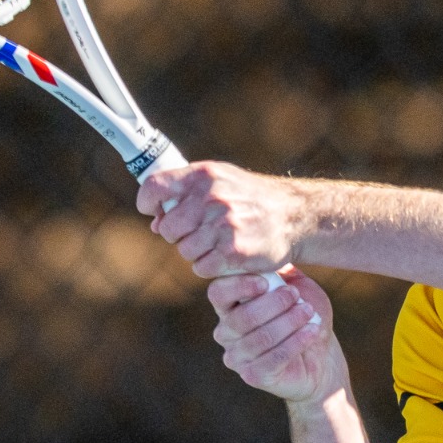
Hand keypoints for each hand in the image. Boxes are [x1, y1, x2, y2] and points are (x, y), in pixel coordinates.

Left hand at [139, 161, 304, 277]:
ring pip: (185, 250)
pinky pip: (202, 267)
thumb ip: (186, 195)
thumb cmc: (251, 198)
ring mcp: (223, 225)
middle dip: (178, 234)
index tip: (154, 211)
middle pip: (168, 228)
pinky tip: (226, 255)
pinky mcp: (234, 251)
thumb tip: (156, 222)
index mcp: (204, 176)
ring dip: (197, 252)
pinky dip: (211, 266)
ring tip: (217, 242)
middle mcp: (212, 198)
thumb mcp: (221, 181)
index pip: (155, 187)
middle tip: (198, 232)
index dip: (148, 202)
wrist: (293, 215)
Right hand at [207, 269, 341, 404]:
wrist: (322, 357)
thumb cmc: (306, 316)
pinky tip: (312, 331)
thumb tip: (273, 250)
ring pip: (259, 339)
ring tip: (309, 312)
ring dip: (288, 322)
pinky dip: (295, 342)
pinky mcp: (255, 376)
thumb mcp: (299, 287)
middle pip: (240, 318)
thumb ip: (284, 271)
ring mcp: (238, 357)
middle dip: (272, 304)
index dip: (238, 286)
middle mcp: (227, 333)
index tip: (266, 282)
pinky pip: (273, 358)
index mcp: (230, 307)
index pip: (218, 293)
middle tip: (296, 296)